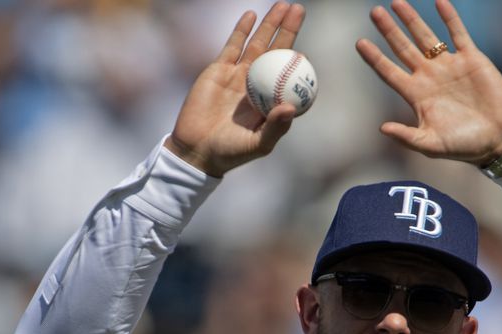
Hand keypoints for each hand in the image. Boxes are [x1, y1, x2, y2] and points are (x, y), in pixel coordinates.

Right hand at [165, 2, 305, 177]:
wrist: (196, 149)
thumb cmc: (230, 152)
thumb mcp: (258, 145)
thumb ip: (275, 127)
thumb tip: (290, 107)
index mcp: (270, 101)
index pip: (289, 76)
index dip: (298, 61)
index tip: (305, 53)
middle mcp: (258, 85)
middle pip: (277, 52)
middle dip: (288, 30)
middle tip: (300, 10)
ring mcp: (238, 75)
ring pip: (258, 44)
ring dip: (270, 24)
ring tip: (285, 6)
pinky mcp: (219, 69)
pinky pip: (233, 45)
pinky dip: (242, 29)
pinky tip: (252, 15)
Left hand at [356, 0, 501, 164]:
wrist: (498, 139)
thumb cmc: (463, 146)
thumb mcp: (431, 145)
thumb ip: (406, 136)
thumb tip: (381, 128)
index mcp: (416, 95)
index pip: (389, 72)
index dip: (375, 58)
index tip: (360, 43)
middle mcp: (429, 77)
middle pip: (403, 48)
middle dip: (389, 31)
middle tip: (374, 12)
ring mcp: (450, 66)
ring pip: (426, 37)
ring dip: (412, 20)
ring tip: (396, 3)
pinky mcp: (472, 59)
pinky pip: (458, 34)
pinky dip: (449, 18)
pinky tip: (439, 2)